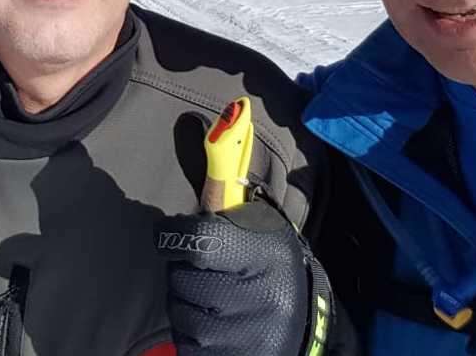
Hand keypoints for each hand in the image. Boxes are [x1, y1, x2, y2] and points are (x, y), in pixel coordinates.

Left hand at [156, 200, 331, 355]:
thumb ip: (231, 197)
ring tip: (212, 297)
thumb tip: (213, 140)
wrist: (308, 326)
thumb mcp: (263, 228)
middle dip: (182, 271)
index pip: (198, 242)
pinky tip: (214, 324)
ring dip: (184, 302)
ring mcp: (245, 337)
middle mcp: (260, 299)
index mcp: (266, 256)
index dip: (172, 235)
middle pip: (181, 278)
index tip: (166, 234)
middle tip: (203, 270)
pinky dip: (189, 332)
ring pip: (179, 311)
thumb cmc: (273, 267)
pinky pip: (184, 342)